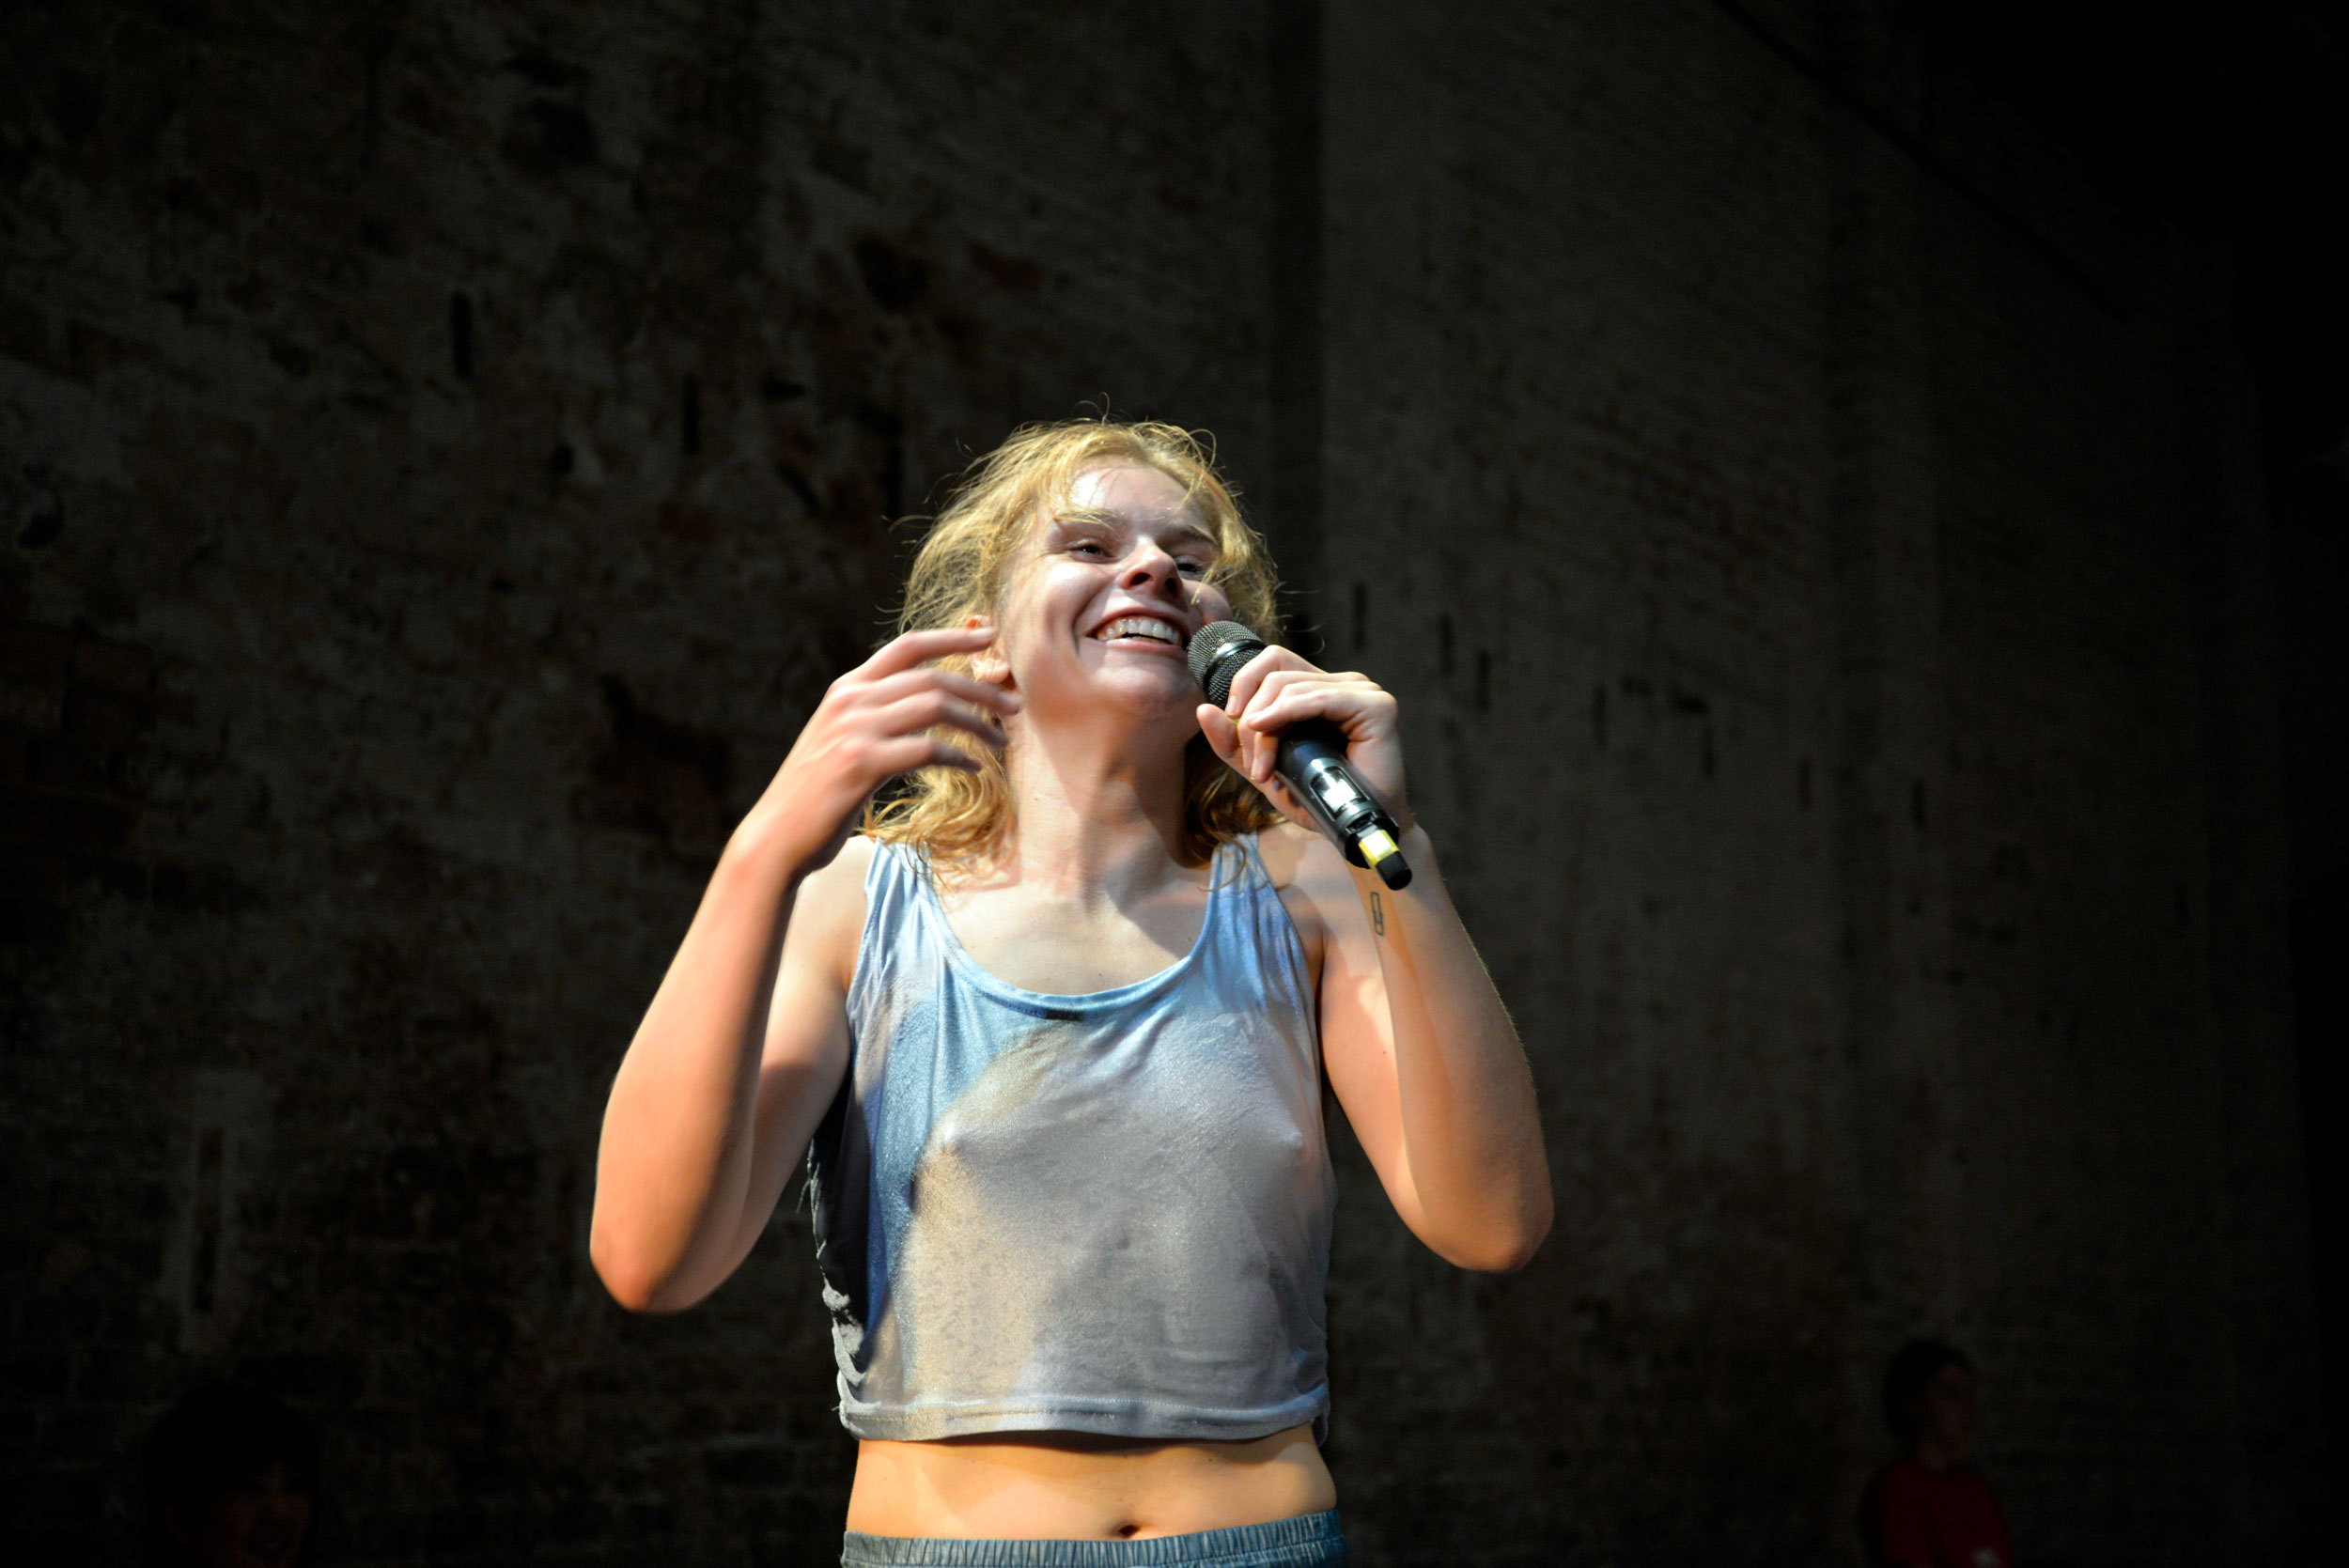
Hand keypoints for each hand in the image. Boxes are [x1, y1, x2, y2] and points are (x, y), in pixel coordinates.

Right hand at [744, 626, 1017, 864]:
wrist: (778, 835)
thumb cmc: (819, 793)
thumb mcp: (841, 739)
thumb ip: (876, 715)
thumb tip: (929, 703)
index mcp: (847, 688)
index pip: (907, 646)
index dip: (953, 637)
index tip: (990, 635)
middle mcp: (851, 701)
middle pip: (932, 677)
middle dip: (982, 690)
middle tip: (1014, 707)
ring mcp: (855, 730)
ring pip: (935, 707)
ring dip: (978, 724)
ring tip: (1002, 742)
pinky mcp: (862, 764)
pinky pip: (928, 749)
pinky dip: (959, 757)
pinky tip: (974, 771)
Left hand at [1195, 647, 1411, 833]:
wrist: (1353, 831)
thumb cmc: (1317, 801)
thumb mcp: (1265, 769)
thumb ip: (1234, 743)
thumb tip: (1203, 708)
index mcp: (1320, 690)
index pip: (1273, 662)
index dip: (1244, 685)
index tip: (1232, 724)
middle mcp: (1343, 684)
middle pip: (1276, 671)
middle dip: (1250, 715)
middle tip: (1252, 763)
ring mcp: (1362, 691)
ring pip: (1290, 687)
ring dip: (1265, 731)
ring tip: (1264, 771)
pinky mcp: (1377, 707)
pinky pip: (1319, 698)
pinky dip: (1286, 713)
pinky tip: (1266, 730)